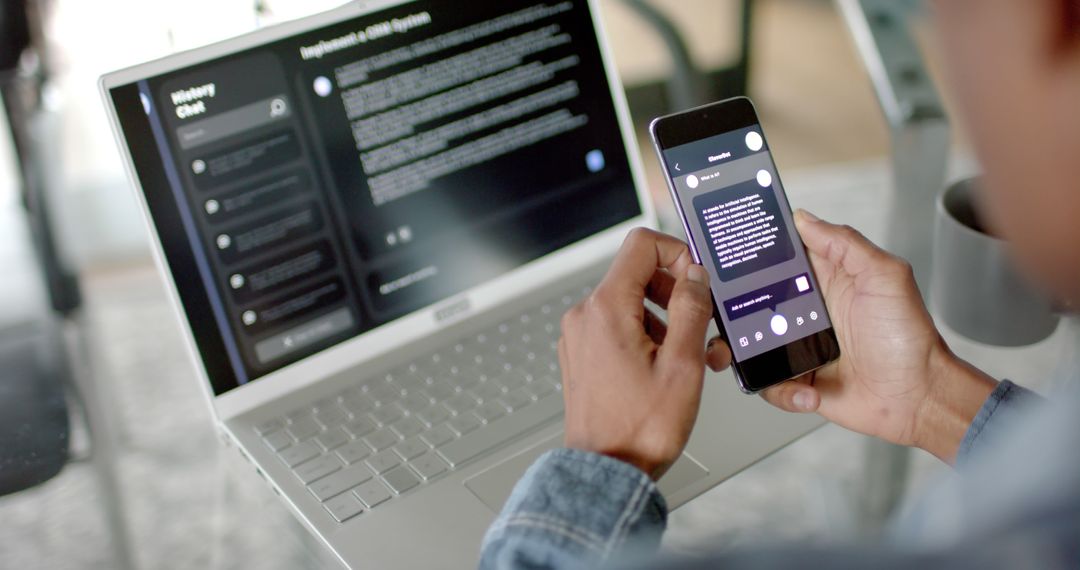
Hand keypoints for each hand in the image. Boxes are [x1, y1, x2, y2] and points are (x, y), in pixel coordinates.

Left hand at [559, 228, 731, 479]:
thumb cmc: (639, 428)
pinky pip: (618, 328)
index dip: (677, 253)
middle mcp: (585, 316)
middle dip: (676, 295)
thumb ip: (691, 309)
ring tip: (688, 358)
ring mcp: (579, 336)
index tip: (697, 279)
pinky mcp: (582, 355)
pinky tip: (664, 368)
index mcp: (606, 309)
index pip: (641, 245)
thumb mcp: (683, 363)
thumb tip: (695, 276)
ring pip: (630, 304)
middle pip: (637, 275)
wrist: (607, 470)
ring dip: (665, 321)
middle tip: (702, 328)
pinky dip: (645, 337)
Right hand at [753, 211, 995, 462]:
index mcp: (824, 281)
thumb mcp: (884, 277)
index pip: (778, 259)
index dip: (754, 255)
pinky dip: (781, 389)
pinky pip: (768, 383)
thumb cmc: (908, 338)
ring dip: (742, 353)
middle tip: (729, 316)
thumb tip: (804, 218)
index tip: (733, 256)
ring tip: (749, 360)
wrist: (918, 397)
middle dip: (732, 310)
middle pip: (752, 302)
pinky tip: (807, 390)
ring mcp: (799, 347)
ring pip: (750, 344)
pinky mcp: (798, 380)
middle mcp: (806, 312)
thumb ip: (845, 243)